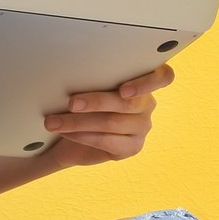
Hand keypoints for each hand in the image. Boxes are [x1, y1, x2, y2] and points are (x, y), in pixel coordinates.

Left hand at [40, 63, 176, 167]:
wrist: (72, 135)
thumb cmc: (83, 102)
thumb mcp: (90, 84)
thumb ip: (95, 78)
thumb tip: (78, 71)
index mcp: (144, 80)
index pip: (164, 77)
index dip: (148, 82)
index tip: (123, 90)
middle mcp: (148, 104)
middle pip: (128, 103)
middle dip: (95, 102)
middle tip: (71, 103)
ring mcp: (143, 127)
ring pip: (112, 123)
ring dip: (79, 122)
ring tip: (54, 121)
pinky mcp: (132, 147)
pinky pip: (107, 141)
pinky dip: (82, 136)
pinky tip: (66, 132)